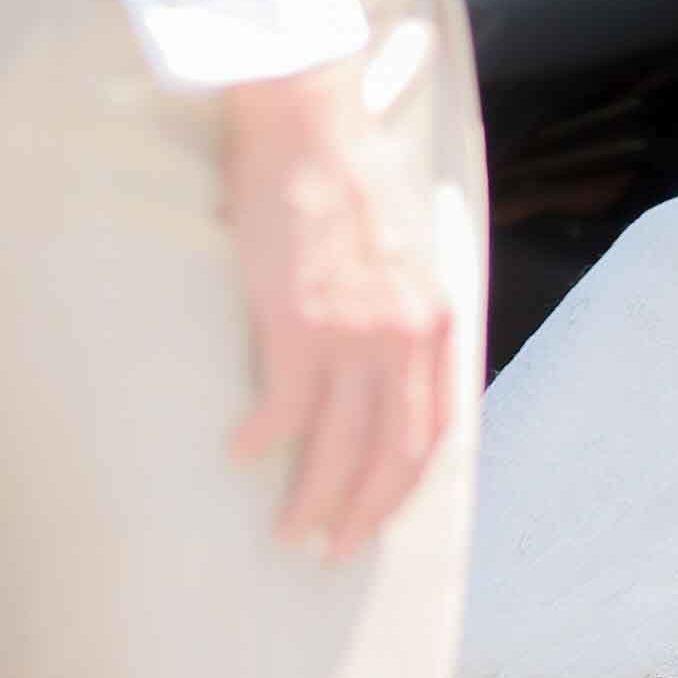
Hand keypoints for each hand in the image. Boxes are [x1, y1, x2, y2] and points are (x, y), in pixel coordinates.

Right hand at [223, 58, 451, 559]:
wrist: (312, 127)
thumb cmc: (351, 176)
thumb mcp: (408, 246)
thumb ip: (408, 304)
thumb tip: (393, 356)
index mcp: (437, 316)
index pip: (434, 428)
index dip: (405, 483)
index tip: (379, 513)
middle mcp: (407, 334)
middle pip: (392, 453)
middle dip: (363, 513)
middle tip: (331, 550)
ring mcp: (355, 333)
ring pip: (337, 448)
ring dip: (312, 500)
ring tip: (288, 531)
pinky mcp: (299, 325)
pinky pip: (281, 411)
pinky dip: (262, 443)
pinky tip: (239, 454)